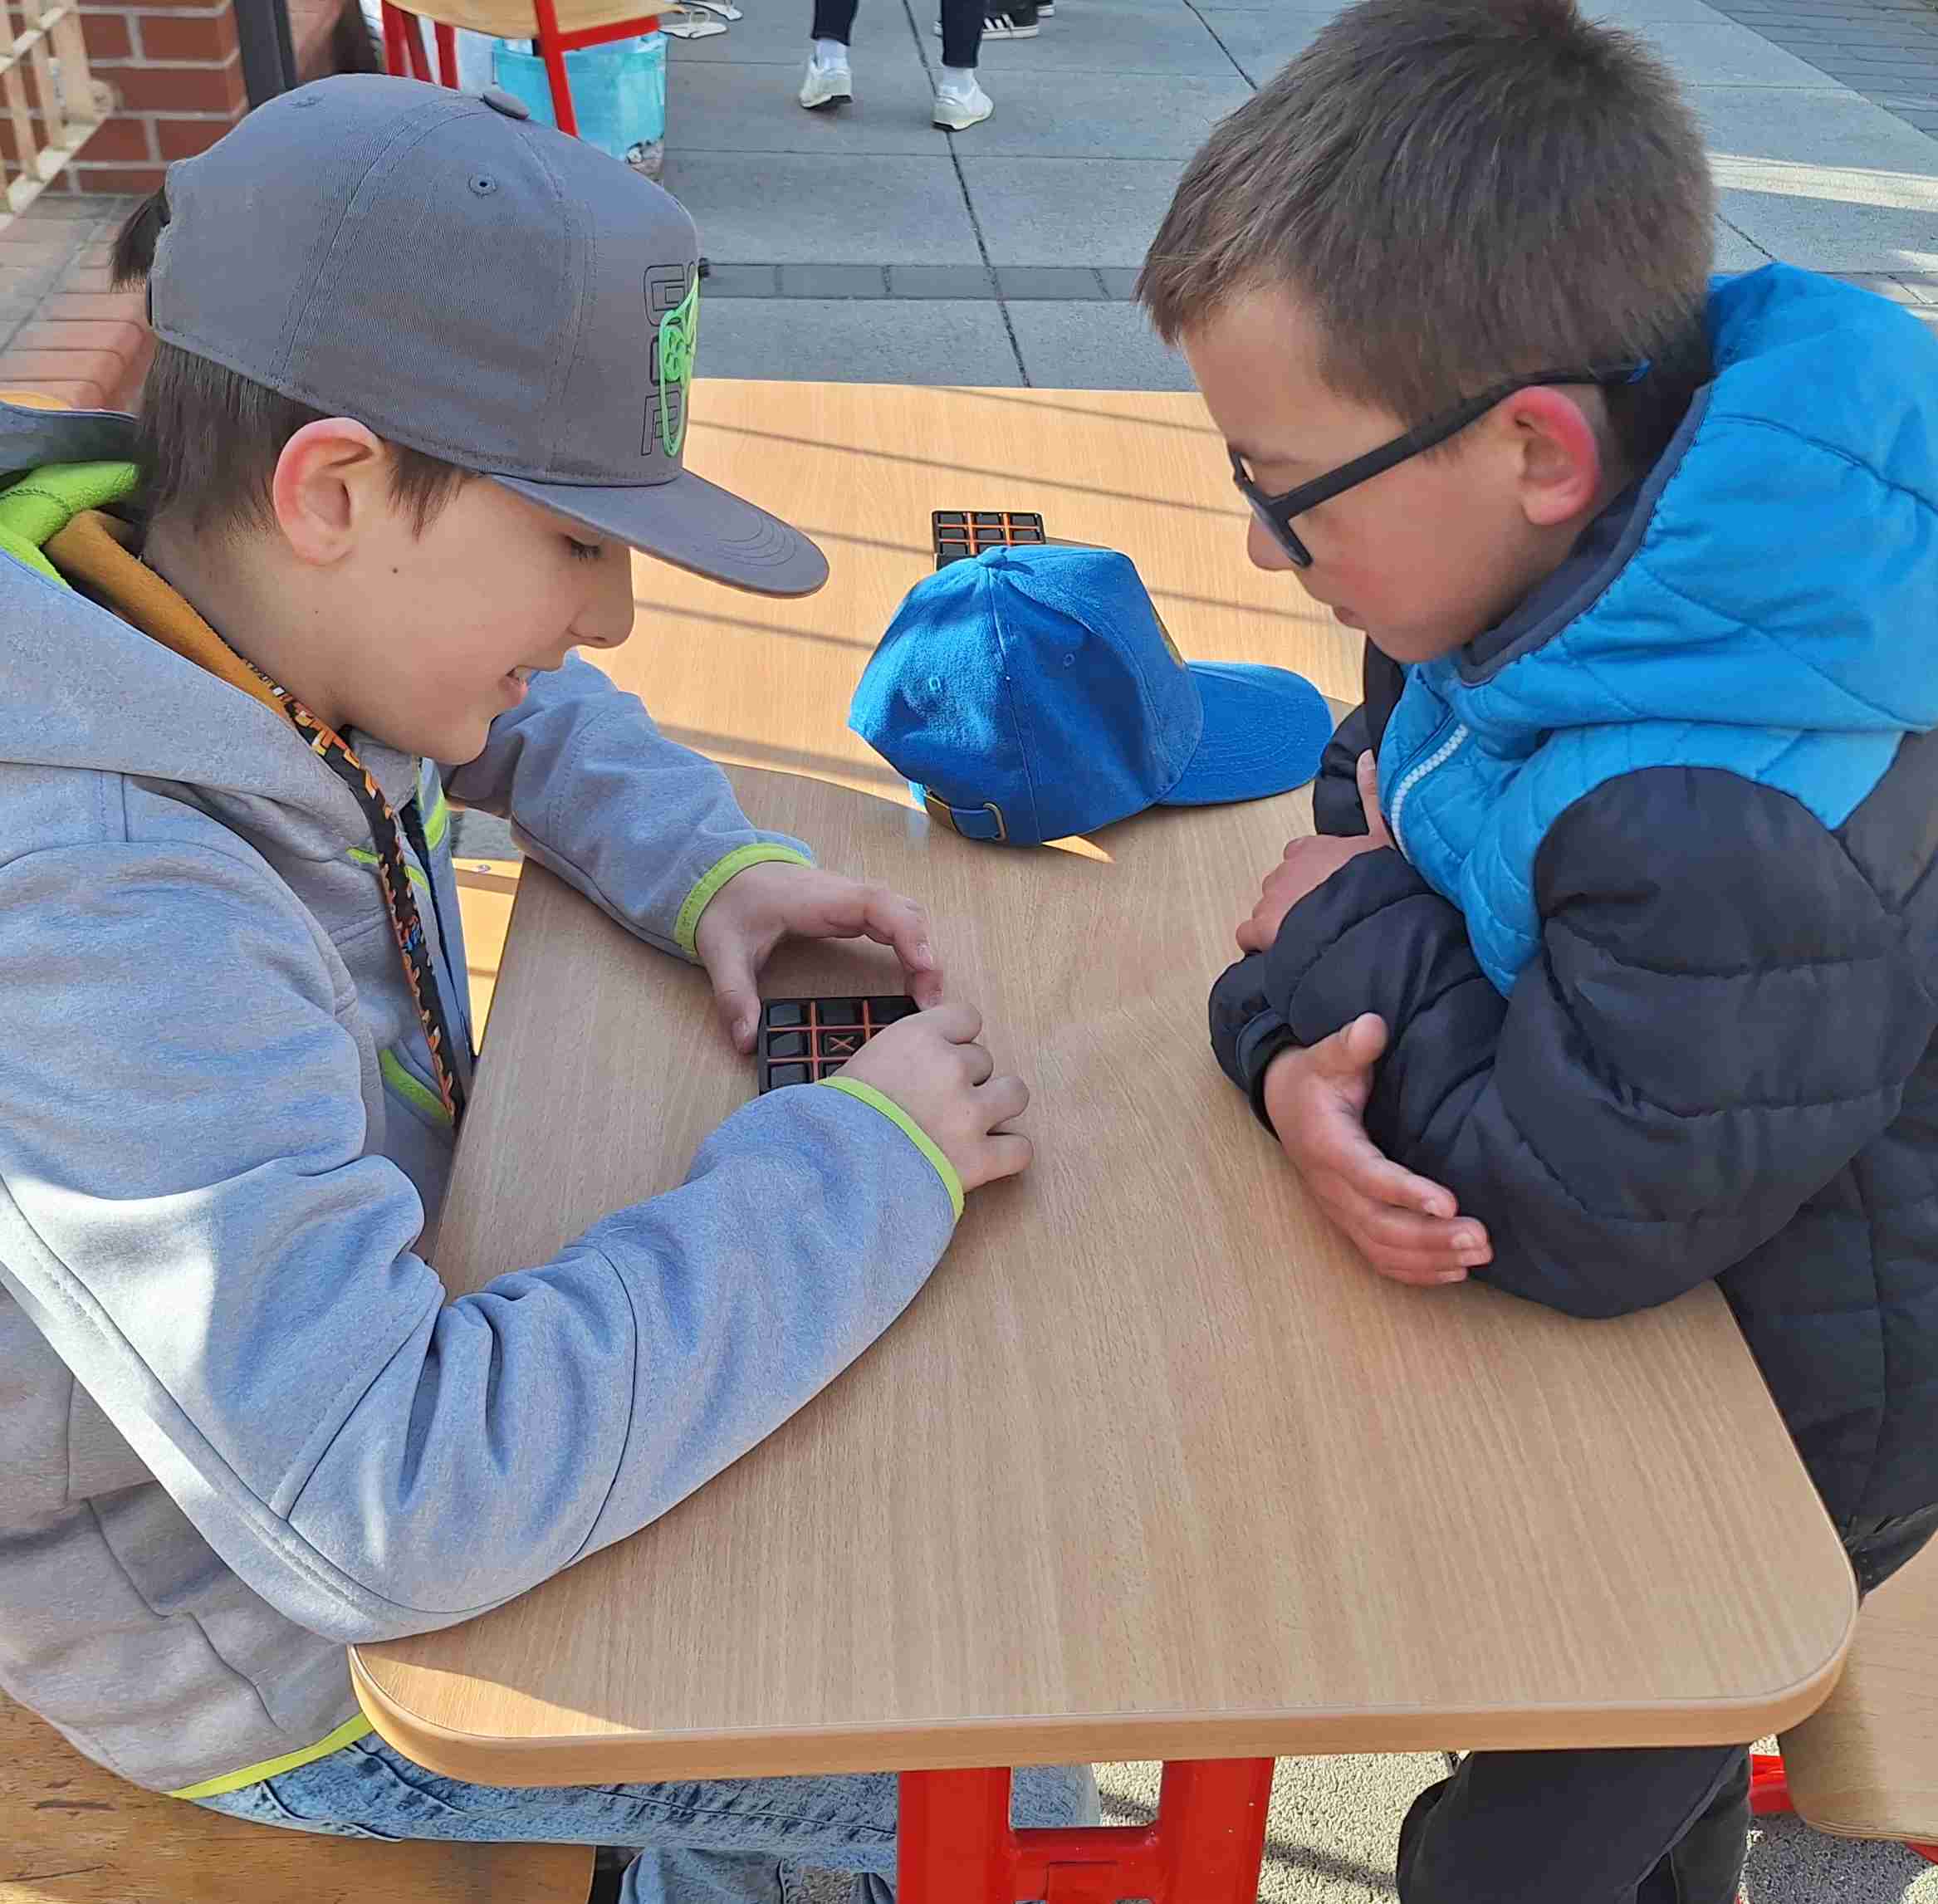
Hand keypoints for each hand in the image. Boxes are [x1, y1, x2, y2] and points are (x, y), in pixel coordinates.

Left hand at [694, 861, 943, 1051]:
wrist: (723, 873)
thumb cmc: (728, 905)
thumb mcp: (723, 952)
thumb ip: (735, 996)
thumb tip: (746, 1042)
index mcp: (820, 900)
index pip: (879, 906)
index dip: (907, 933)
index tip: (923, 968)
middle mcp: (844, 894)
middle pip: (904, 912)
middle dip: (924, 954)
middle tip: (928, 1002)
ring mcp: (851, 899)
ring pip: (905, 915)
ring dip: (921, 951)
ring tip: (924, 997)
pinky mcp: (852, 909)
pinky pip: (894, 921)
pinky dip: (910, 946)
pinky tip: (911, 978)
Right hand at [839, 1002, 1031, 1193]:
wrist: (831, 1170)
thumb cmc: (834, 1121)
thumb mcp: (861, 1065)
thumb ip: (901, 1055)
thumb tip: (921, 1062)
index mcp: (917, 1037)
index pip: (967, 1018)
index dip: (956, 1040)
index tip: (944, 1057)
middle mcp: (949, 1068)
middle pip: (984, 1059)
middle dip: (966, 1079)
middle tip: (939, 1102)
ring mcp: (968, 1114)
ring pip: (1015, 1093)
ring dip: (997, 1106)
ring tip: (972, 1124)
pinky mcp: (979, 1160)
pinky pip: (1020, 1148)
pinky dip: (1007, 1154)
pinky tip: (987, 1157)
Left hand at [1236, 752, 1392, 954]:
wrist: (1367, 922)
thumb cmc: (1380, 882)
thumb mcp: (1387, 837)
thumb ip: (1373, 797)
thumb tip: (1367, 755)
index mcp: (1312, 847)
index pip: (1300, 856)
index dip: (1314, 876)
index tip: (1331, 890)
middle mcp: (1285, 867)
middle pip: (1282, 885)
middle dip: (1297, 901)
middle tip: (1325, 917)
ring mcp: (1271, 897)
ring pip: (1267, 910)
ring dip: (1283, 923)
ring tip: (1313, 938)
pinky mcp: (1261, 926)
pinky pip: (1248, 935)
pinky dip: (1262, 944)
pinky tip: (1287, 952)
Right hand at [1262, 1013, 1491, 1285]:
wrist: (1285, 1105)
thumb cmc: (1314, 1079)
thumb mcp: (1327, 1055)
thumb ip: (1350, 1044)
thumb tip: (1372, 1026)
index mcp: (1328, 1146)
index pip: (1367, 1176)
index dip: (1406, 1193)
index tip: (1448, 1202)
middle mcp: (1331, 1187)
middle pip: (1381, 1224)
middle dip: (1432, 1236)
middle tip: (1481, 1237)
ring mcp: (1340, 1210)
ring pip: (1383, 1248)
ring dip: (1431, 1258)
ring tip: (1479, 1255)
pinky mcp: (1350, 1222)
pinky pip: (1380, 1258)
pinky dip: (1417, 1271)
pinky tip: (1455, 1270)